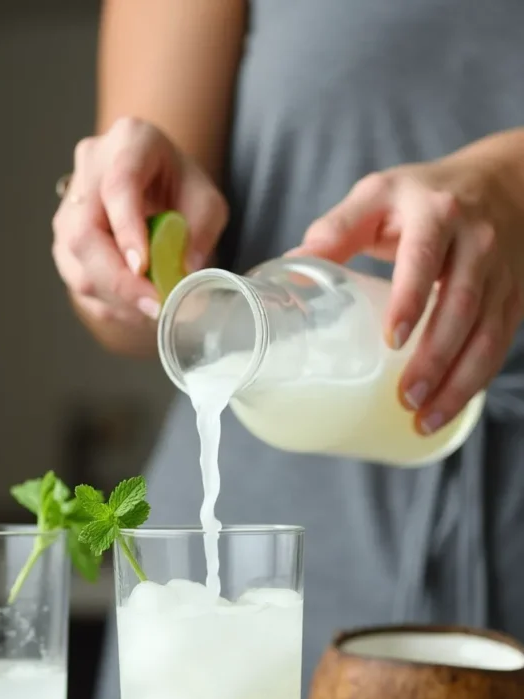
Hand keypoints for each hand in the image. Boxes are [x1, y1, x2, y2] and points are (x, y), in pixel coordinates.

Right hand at [52, 117, 227, 326]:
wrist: (154, 185)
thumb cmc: (181, 188)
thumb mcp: (207, 201)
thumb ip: (200, 231)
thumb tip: (184, 271)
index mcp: (131, 141)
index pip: (118, 186)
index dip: (127, 229)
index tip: (142, 266)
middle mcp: (90, 167)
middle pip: (84, 231)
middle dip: (118, 279)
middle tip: (154, 305)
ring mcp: (69, 203)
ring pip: (75, 260)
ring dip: (114, 295)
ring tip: (151, 308)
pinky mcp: (63, 237)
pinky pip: (76, 278)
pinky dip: (107, 302)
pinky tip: (134, 305)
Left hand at [294, 144, 523, 432]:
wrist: (502, 182)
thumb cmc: (424, 195)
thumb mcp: (378, 195)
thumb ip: (337, 228)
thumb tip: (292, 263)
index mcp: (435, 215)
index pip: (426, 259)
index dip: (411, 298)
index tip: (392, 339)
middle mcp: (475, 243)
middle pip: (461, 306)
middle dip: (435, 358)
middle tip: (406, 398)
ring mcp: (499, 274)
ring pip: (487, 334)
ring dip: (459, 383)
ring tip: (424, 420)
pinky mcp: (513, 299)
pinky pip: (500, 345)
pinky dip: (476, 381)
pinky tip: (448, 409)